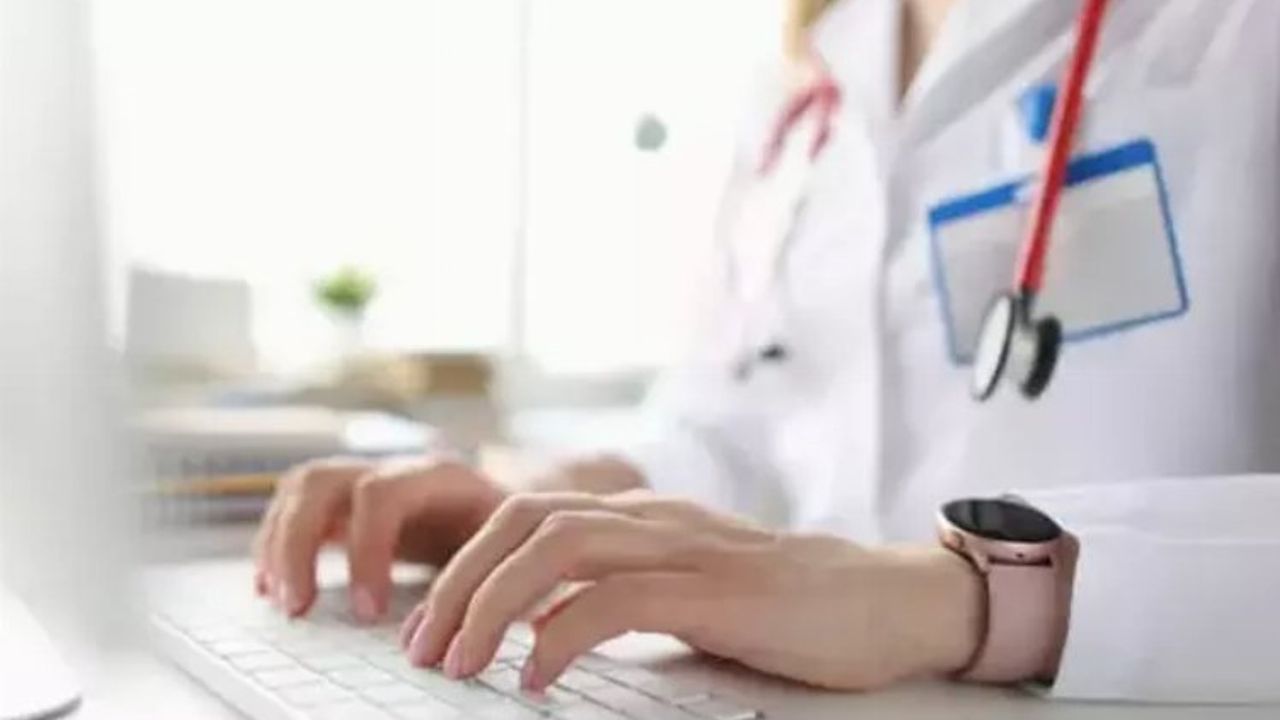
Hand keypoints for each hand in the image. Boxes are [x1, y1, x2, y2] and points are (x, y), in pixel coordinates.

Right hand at [251, 455, 506, 620]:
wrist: (513, 512)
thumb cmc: (510, 535)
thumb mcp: (506, 547)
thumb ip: (471, 573)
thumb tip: (431, 624)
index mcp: (438, 474)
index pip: (380, 493)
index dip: (366, 551)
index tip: (369, 611)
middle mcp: (393, 467)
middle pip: (320, 480)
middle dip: (297, 545)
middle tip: (299, 608)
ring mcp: (364, 479)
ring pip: (299, 489)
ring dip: (279, 546)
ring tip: (286, 603)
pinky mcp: (346, 502)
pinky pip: (293, 509)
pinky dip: (275, 547)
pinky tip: (273, 587)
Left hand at [398, 492, 983, 691]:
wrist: (882, 601)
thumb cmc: (783, 607)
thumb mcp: (683, 590)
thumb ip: (616, 592)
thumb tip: (539, 626)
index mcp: (640, 514)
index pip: (526, 514)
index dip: (464, 564)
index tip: (429, 626)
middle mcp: (652, 516)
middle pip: (524, 519)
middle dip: (458, 580)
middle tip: (420, 647)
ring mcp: (683, 547)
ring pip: (558, 546)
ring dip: (492, 603)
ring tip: (456, 662)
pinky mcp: (715, 590)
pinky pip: (617, 601)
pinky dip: (561, 635)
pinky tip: (534, 678)